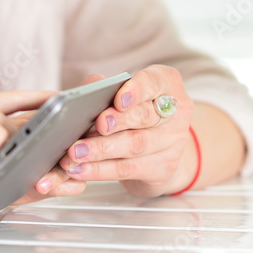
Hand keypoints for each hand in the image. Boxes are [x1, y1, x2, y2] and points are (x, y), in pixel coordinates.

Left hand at [58, 66, 195, 196]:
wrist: (158, 150)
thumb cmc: (134, 113)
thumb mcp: (124, 94)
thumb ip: (105, 88)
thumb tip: (87, 91)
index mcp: (166, 83)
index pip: (154, 82)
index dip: (137, 91)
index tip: (119, 100)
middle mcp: (176, 112)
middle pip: (146, 116)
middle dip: (119, 121)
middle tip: (97, 124)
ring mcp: (173, 142)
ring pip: (134, 145)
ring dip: (102, 149)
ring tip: (76, 152)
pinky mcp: (162, 168)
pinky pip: (127, 169)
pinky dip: (100, 170)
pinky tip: (80, 169)